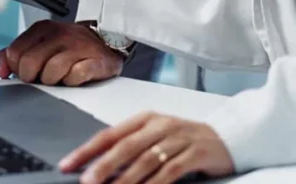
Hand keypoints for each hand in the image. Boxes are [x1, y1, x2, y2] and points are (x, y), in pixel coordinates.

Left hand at [0, 21, 123, 86]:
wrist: (105, 42)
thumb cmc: (69, 47)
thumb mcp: (41, 43)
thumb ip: (17, 53)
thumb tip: (2, 70)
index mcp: (42, 29)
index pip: (14, 53)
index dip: (16, 68)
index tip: (25, 72)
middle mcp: (59, 34)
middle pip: (29, 64)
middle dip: (32, 77)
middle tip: (41, 77)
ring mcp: (78, 46)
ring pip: (50, 73)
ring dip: (52, 81)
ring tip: (59, 76)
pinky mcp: (94, 60)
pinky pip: (73, 78)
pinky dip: (71, 82)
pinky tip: (74, 77)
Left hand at [60, 113, 234, 183]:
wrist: (227, 139)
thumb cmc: (185, 140)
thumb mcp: (156, 138)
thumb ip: (131, 148)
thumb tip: (99, 168)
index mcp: (145, 119)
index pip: (109, 134)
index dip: (87, 150)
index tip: (68, 165)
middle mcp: (160, 125)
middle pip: (126, 146)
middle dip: (103, 166)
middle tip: (87, 181)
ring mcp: (179, 137)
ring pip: (146, 159)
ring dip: (126, 178)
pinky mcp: (195, 152)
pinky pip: (171, 170)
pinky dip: (155, 183)